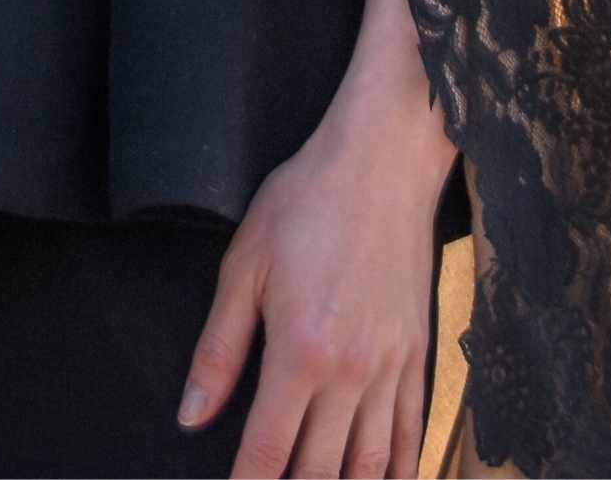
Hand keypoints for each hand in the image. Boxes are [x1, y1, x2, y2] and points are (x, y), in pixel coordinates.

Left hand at [177, 111, 444, 478]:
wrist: (382, 161)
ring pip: (370, 464)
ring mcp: (391, 367)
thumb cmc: (306, 202)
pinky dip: (399, 469)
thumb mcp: (244, 264)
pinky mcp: (418, 354)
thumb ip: (219, 349)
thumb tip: (192, 416)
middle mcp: (350, 373)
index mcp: (300, 351)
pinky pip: (412, 431)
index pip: (267, 449)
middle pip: (320, 470)